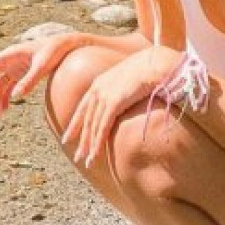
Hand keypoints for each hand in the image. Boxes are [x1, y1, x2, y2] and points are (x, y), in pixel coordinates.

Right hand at [0, 33, 82, 117]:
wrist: (65, 47)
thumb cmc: (53, 52)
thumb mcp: (42, 67)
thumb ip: (29, 81)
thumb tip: (16, 96)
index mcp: (10, 54)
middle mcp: (8, 61)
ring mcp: (13, 68)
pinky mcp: (20, 74)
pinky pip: (8, 87)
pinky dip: (5, 98)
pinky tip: (4, 110)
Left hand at [63, 45, 182, 166]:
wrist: (155, 62)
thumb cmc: (148, 70)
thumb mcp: (129, 80)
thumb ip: (122, 92)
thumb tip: (125, 102)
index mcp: (99, 83)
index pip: (83, 108)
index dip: (75, 124)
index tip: (68, 138)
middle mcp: (98, 89)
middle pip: (86, 119)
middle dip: (82, 140)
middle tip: (78, 157)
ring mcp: (104, 95)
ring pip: (92, 126)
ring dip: (89, 146)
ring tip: (88, 161)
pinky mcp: (114, 102)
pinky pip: (102, 126)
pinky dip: (97, 142)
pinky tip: (95, 153)